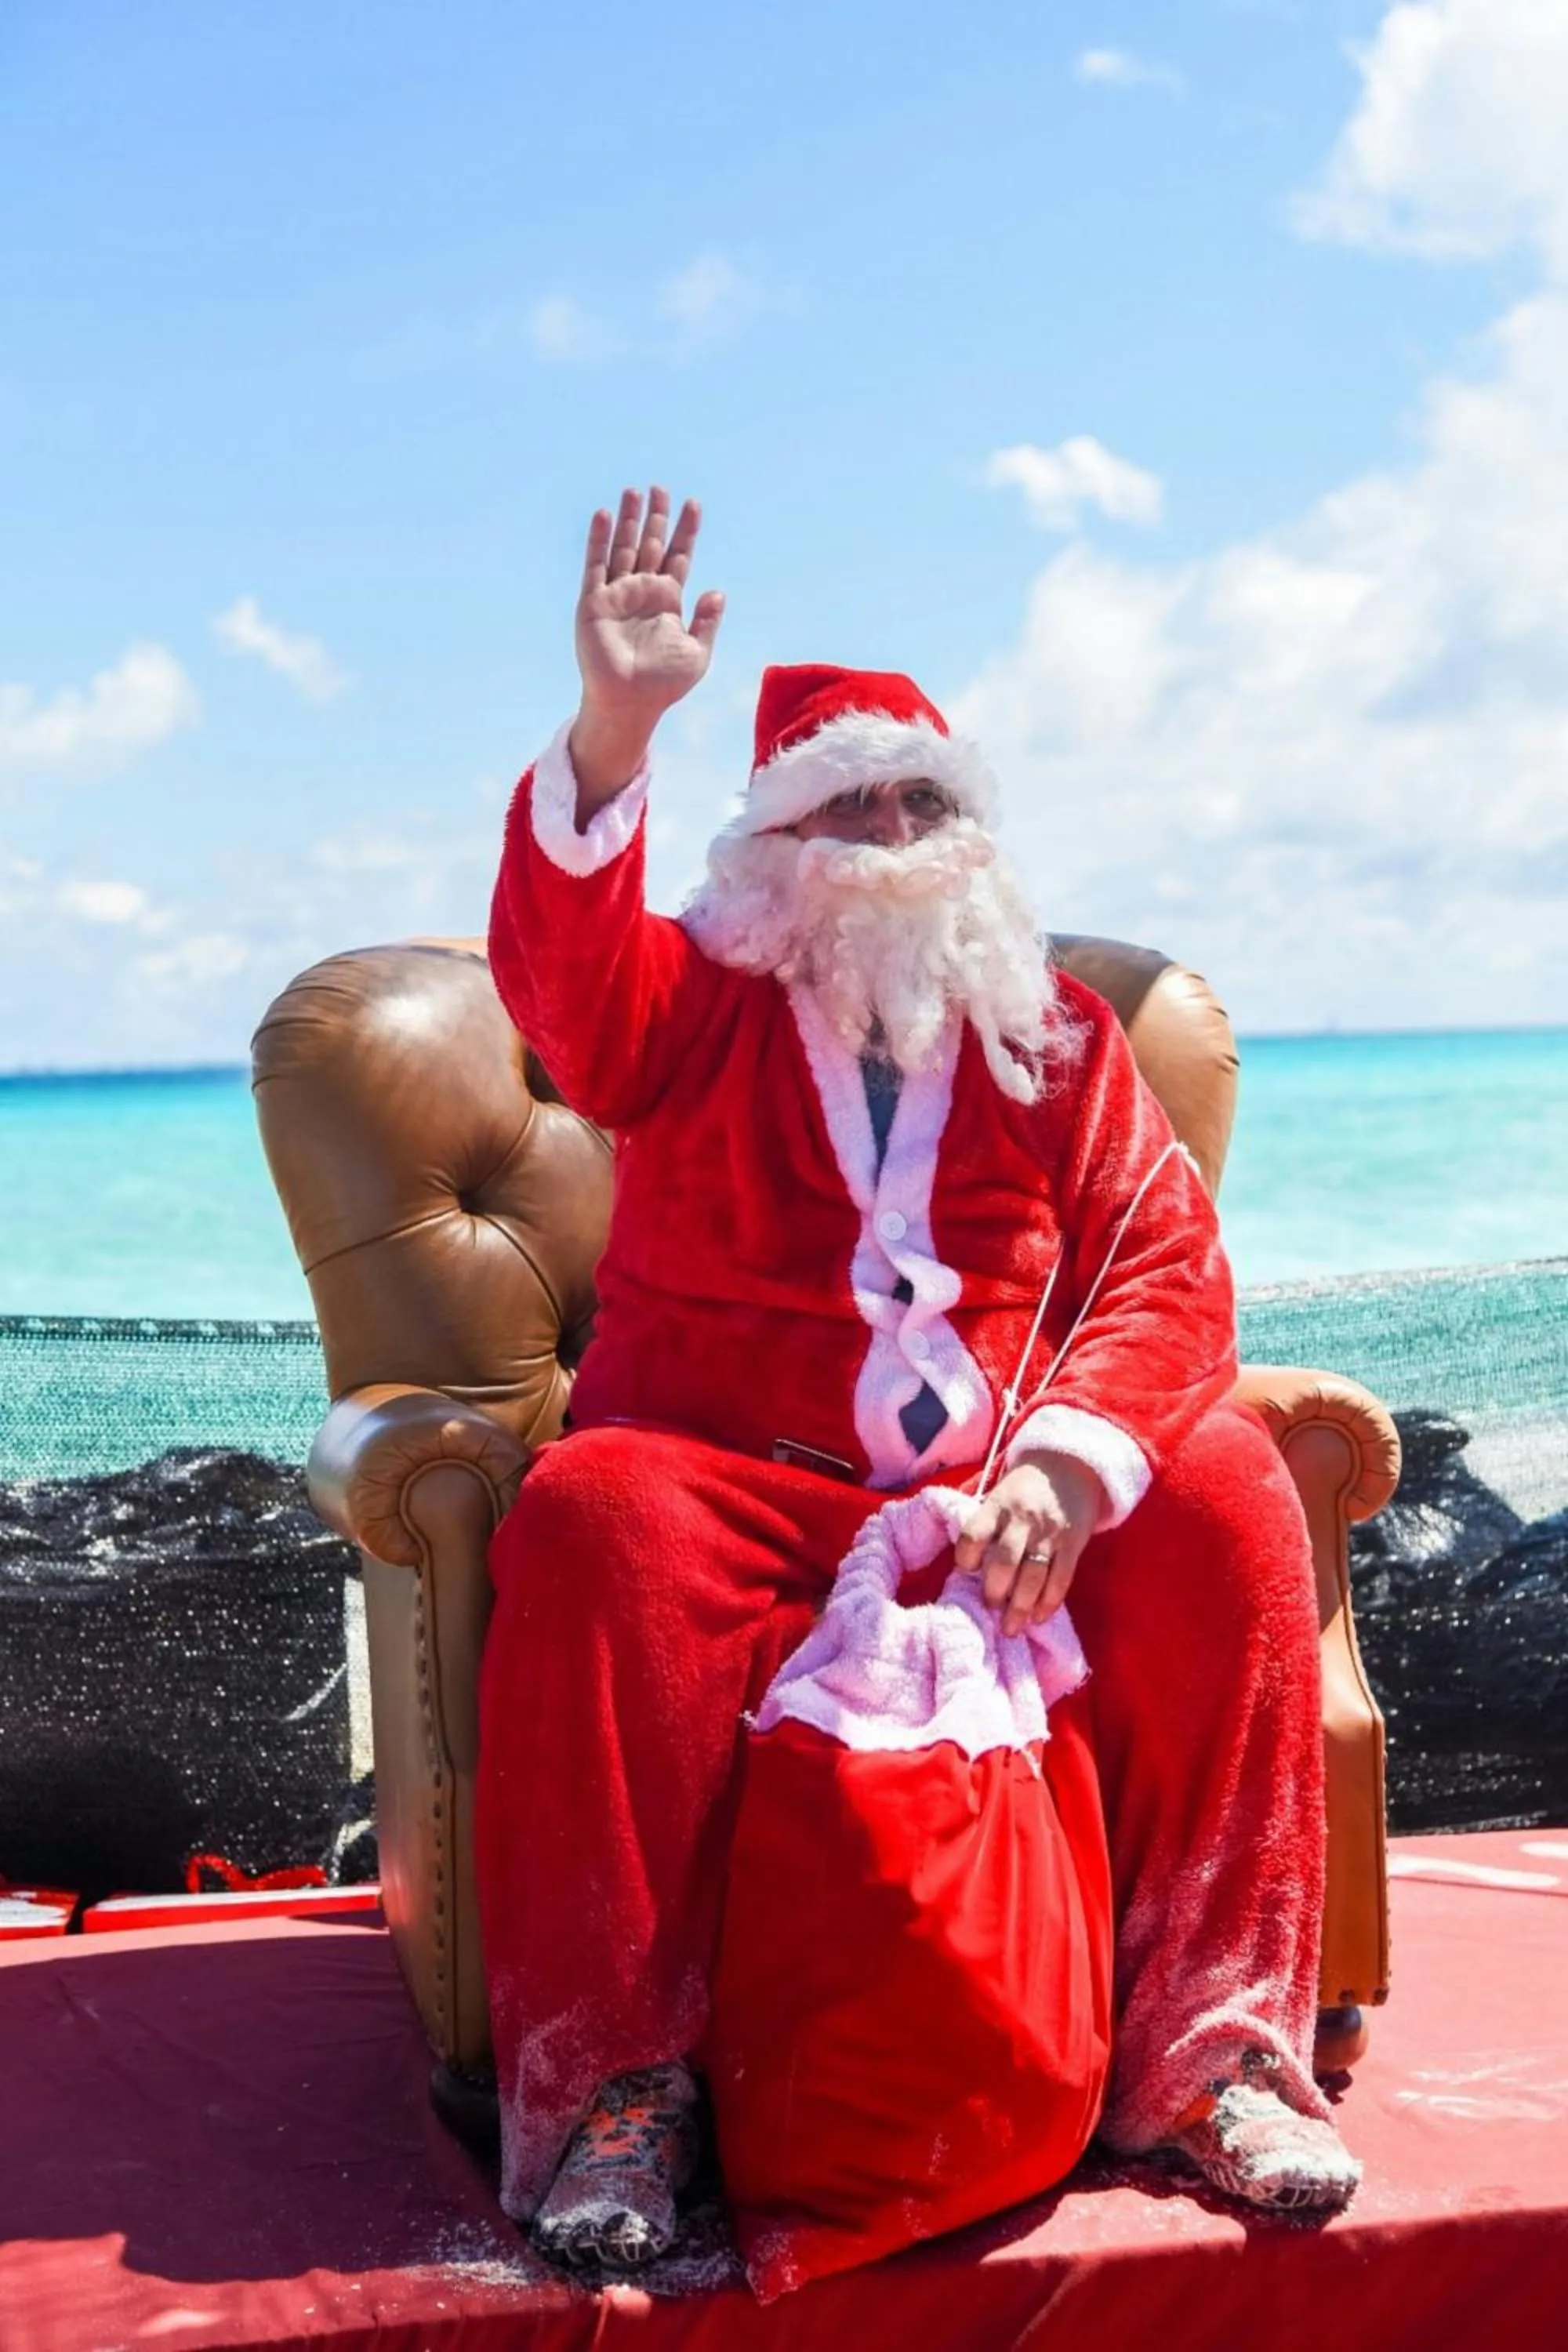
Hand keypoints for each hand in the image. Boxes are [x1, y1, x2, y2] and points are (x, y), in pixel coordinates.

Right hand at [569, 486, 724, 808]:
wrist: (630, 704)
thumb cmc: (664, 685)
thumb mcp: (697, 654)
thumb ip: (707, 622)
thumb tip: (717, 591)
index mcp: (668, 601)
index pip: (679, 556)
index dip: (686, 531)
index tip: (694, 504)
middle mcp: (642, 592)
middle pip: (650, 544)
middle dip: (656, 517)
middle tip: (660, 488)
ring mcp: (617, 595)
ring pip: (623, 548)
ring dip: (628, 520)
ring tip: (634, 491)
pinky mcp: (594, 602)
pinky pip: (596, 565)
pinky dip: (600, 540)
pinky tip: (605, 515)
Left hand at [954, 1453, 1103, 1636]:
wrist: (1070, 1466)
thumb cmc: (1024, 1488)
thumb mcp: (999, 1495)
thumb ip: (986, 1525)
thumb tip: (971, 1569)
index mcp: (997, 1505)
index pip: (973, 1535)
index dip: (965, 1559)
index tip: (965, 1574)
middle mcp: (1022, 1519)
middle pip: (1004, 1562)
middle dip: (994, 1592)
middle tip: (990, 1608)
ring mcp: (1049, 1533)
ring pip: (1033, 1576)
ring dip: (1020, 1607)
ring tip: (1011, 1627)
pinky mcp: (1073, 1544)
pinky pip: (1061, 1579)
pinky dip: (1049, 1603)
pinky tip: (1038, 1617)